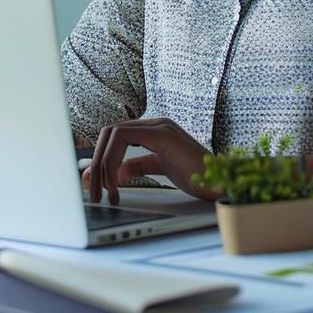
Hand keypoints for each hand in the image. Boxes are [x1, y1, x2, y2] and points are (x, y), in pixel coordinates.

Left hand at [83, 118, 219, 204]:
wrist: (220, 184)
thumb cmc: (196, 176)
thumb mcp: (158, 169)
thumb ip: (136, 166)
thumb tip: (114, 171)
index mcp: (154, 130)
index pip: (115, 135)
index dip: (100, 156)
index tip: (92, 180)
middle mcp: (155, 123)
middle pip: (110, 132)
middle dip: (96, 161)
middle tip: (92, 188)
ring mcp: (160, 126)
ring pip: (113, 133)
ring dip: (102, 163)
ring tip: (104, 189)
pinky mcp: (163, 135)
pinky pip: (124, 138)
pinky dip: (113, 160)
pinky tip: (115, 182)